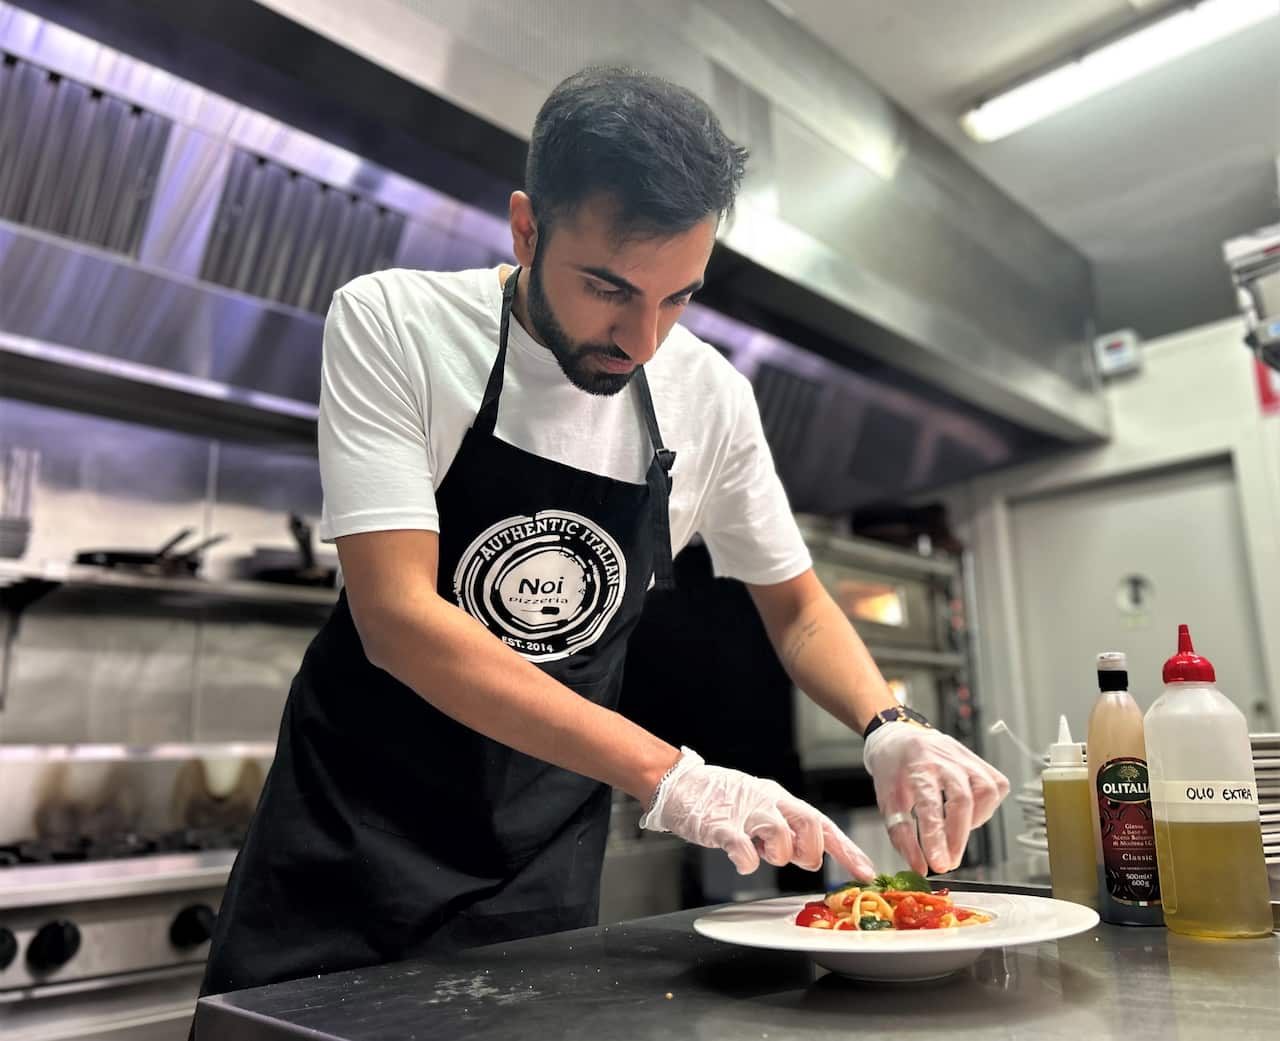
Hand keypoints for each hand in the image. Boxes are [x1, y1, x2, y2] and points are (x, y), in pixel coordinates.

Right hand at [639, 747, 874, 877]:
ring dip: (777, 856)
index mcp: (781, 799)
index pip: (823, 823)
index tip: (867, 871)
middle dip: (809, 852)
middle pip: (811, 825)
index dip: (847, 849)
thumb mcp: (761, 808)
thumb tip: (810, 854)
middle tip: (794, 860)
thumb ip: (785, 829)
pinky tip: (741, 860)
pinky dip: (747, 861)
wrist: (679, 783)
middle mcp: (768, 802)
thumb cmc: (720, 799)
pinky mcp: (720, 825)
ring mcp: (745, 812)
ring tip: (759, 852)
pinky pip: (742, 847)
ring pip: (781, 838)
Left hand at [862, 723, 1009, 873]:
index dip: (936, 837)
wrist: (897, 736)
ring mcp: (965, 756)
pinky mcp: (978, 760)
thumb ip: (902, 835)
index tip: (938, 865)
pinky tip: (968, 813)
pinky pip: (996, 785)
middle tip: (948, 862)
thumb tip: (919, 867)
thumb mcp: (887, 801)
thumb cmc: (891, 768)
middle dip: (957, 838)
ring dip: (974, 820)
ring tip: (955, 831)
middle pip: (963, 800)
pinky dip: (987, 807)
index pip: (930, 804)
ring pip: (987, 791)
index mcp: (917, 764)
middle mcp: (944, 757)